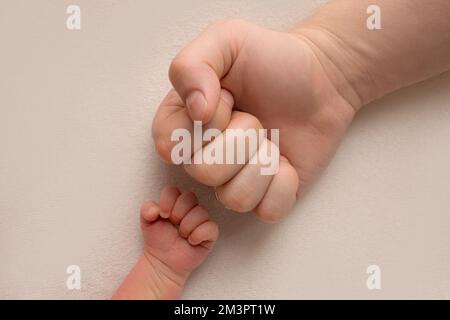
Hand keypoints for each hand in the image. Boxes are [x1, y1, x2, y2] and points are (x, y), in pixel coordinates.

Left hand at [141, 186, 218, 278]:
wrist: (163, 262)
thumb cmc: (157, 241)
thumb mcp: (147, 223)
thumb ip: (146, 210)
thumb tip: (155, 210)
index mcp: (175, 202)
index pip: (173, 190)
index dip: (167, 201)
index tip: (163, 215)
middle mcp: (190, 208)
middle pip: (190, 196)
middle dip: (178, 213)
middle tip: (174, 225)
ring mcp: (201, 220)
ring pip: (201, 211)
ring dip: (187, 226)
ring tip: (181, 235)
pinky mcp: (210, 234)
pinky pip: (211, 227)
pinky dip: (199, 234)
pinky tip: (191, 241)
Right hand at [152, 19, 355, 222]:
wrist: (323, 79)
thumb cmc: (274, 60)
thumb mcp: (227, 40)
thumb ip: (192, 65)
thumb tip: (195, 113)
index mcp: (185, 121)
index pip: (169, 145)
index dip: (204, 125)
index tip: (228, 99)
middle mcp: (205, 155)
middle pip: (203, 173)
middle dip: (241, 138)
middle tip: (256, 117)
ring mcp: (235, 179)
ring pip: (235, 198)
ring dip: (263, 162)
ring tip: (272, 138)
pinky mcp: (267, 196)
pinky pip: (267, 211)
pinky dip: (283, 184)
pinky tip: (285, 161)